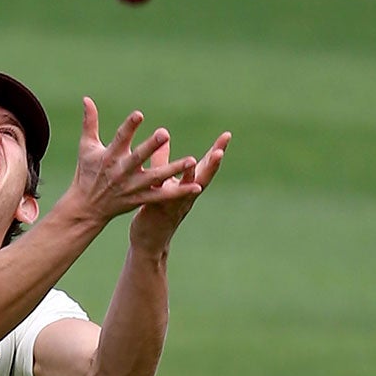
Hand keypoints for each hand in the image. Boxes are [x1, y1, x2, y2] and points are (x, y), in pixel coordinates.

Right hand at [63, 100, 202, 226]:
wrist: (86, 207)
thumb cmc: (87, 173)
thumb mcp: (86, 147)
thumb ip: (90, 123)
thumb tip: (86, 98)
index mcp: (110, 156)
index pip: (120, 138)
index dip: (129, 126)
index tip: (139, 114)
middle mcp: (121, 171)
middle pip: (138, 157)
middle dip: (151, 146)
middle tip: (164, 133)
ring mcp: (132, 187)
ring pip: (155, 177)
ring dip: (173, 169)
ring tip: (191, 160)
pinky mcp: (140, 199)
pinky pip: (161, 196)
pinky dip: (178, 193)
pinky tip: (196, 187)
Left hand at [128, 129, 230, 254]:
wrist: (148, 241)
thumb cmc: (156, 209)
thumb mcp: (161, 181)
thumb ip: (162, 160)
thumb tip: (163, 136)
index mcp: (188, 186)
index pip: (205, 166)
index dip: (216, 151)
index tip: (227, 135)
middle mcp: (186, 196)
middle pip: (203, 179)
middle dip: (212, 165)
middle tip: (221, 150)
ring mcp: (174, 205)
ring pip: (186, 191)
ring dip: (191, 177)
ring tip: (195, 163)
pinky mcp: (158, 212)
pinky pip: (163, 200)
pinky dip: (166, 192)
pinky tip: (165, 182)